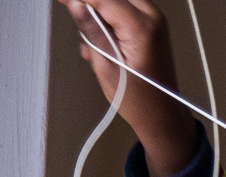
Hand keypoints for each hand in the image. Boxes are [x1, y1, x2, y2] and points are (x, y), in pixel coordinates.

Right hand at [55, 0, 202, 176]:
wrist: (161, 115)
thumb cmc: (139, 99)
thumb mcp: (106, 65)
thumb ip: (91, 30)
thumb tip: (75, 4)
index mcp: (141, 27)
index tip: (64, 0)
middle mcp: (152, 18)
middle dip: (91, 4)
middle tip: (73, 14)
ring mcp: (155, 21)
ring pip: (117, 1)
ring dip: (100, 13)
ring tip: (93, 42)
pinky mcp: (152, 26)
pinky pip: (125, 11)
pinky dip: (109, 20)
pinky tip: (103, 44)